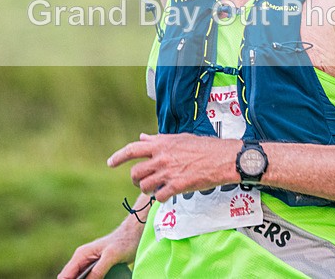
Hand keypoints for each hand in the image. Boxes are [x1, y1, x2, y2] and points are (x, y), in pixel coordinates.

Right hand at [57, 223, 139, 278]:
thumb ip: (98, 270)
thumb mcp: (111, 256)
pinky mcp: (97, 268)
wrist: (135, 234)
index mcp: (81, 255)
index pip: (65, 276)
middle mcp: (82, 260)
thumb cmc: (124, 241)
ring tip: (103, 278)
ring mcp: (89, 265)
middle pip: (72, 278)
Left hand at [108, 133, 240, 202]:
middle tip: (141, 181)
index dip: (118, 157)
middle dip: (136, 179)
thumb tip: (143, 137)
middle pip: (135, 173)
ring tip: (157, 188)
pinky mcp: (177, 186)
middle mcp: (161, 158)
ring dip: (148, 189)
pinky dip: (161, 198)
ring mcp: (168, 172)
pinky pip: (159, 197)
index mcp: (161, 144)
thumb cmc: (205, 147)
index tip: (110, 163)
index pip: (132, 149)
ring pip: (145, 186)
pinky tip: (167, 194)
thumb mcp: (180, 138)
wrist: (223, 158)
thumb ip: (159, 139)